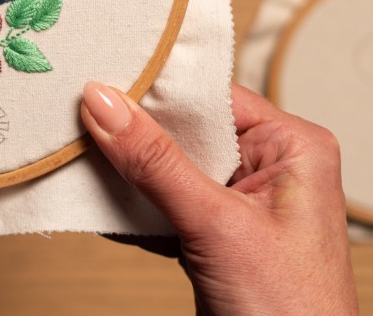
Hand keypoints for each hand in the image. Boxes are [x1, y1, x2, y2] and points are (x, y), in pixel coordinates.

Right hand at [82, 81, 357, 315]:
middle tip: (78, 120)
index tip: (99, 80)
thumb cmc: (292, 311)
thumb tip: (105, 103)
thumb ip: (157, 163)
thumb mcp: (216, 226)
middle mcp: (272, 168)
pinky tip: (99, 204)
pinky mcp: (218, 237)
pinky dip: (134, 209)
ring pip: (171, 169)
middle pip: (187, 131)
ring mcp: (243, 204)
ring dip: (129, 173)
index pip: (212, 97)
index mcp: (294, 147)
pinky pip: (166, 205)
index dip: (157, 89)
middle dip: (135, 133)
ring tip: (81, 160)